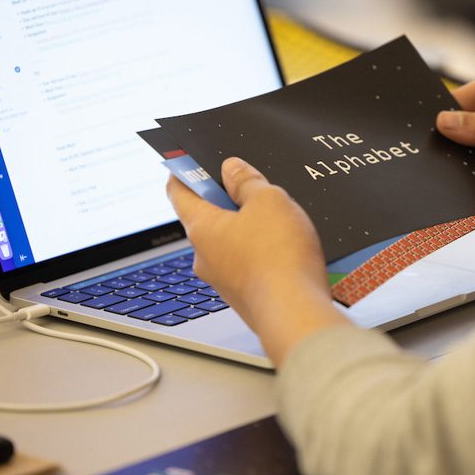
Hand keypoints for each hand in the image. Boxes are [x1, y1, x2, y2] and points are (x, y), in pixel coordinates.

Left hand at [167, 157, 348, 365]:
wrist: (296, 314)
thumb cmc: (279, 258)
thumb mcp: (269, 200)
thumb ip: (247, 181)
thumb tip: (232, 169)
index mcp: (201, 228)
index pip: (178, 192)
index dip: (183, 172)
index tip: (188, 161)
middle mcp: (205, 257)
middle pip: (207, 218)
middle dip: (227, 201)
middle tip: (252, 188)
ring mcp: (223, 281)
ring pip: (230, 244)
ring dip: (248, 229)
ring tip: (279, 222)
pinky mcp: (244, 297)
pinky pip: (247, 266)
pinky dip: (261, 254)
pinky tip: (286, 250)